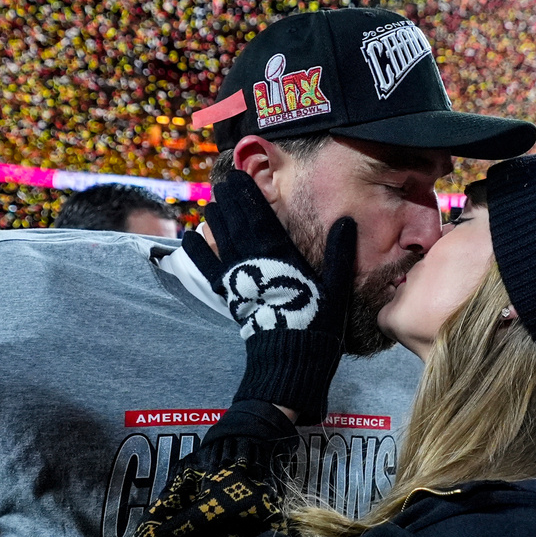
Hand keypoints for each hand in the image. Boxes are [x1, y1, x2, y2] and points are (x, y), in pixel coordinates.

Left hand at [183, 171, 356, 423]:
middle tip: (223, 182)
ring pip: (223, 242)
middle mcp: (256, 263)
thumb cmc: (317, 325)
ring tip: (212, 202)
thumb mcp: (336, 289)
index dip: (249, 195)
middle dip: (231, 202)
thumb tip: (346, 220)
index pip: (261, 217)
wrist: (290, 361)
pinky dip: (199, 253)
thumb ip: (338, 254)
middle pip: (239, 224)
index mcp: (282, 256)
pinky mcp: (231, 297)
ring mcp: (240, 279)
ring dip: (216, 220)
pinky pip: (210, 269)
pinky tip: (190, 237)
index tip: (239, 175)